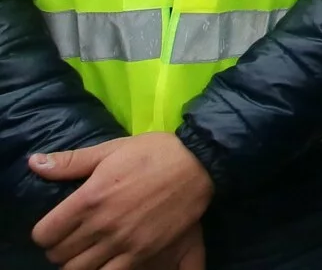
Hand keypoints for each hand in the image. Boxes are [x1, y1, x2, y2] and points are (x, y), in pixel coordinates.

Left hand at [28, 135, 211, 269]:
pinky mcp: (142, 252)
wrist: (200, 162)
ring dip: (78, 263)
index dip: (45, 232)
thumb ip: (71, 162)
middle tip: (72, 239)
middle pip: (59, 256)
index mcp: (89, 198)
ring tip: (88, 251)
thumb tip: (34, 163)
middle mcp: (101, 224)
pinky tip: (107, 259)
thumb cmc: (155, 152)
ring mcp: (122, 241)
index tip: (55, 227)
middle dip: (60, 249)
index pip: (44, 234)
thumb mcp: (111, 149)